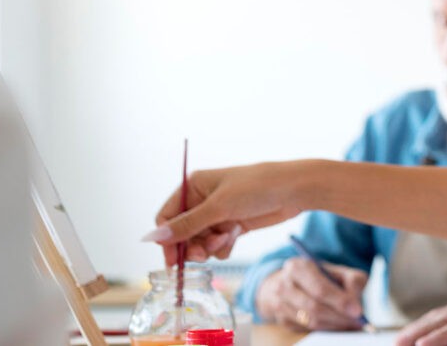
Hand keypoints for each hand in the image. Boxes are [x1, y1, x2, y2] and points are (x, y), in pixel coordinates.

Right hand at [144, 162, 310, 265]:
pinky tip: (235, 237)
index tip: (173, 261)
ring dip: (210, 246)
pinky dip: (223, 246)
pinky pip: (217, 244)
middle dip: (191, 245)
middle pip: (182, 233)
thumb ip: (186, 224)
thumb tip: (153, 237)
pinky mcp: (233, 225)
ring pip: (200, 241)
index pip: (167, 216)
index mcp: (193, 186)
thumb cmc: (256, 188)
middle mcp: (203, 199)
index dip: (167, 239)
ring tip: (226, 239)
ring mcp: (219, 213)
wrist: (294, 190)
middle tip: (203, 255)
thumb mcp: (219, 207)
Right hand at [257, 258, 368, 330]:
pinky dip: (325, 329)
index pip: (320, 289)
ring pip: (311, 321)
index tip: (358, 311)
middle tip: (358, 322)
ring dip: (334, 325)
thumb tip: (355, 305)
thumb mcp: (338, 270)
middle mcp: (284, 285)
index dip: (340, 301)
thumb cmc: (321, 276)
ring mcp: (280, 304)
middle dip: (339, 317)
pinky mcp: (282, 320)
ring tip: (351, 324)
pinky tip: (337, 324)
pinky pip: (307, 329)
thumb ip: (352, 281)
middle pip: (314, 307)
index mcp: (298, 267)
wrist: (293, 281)